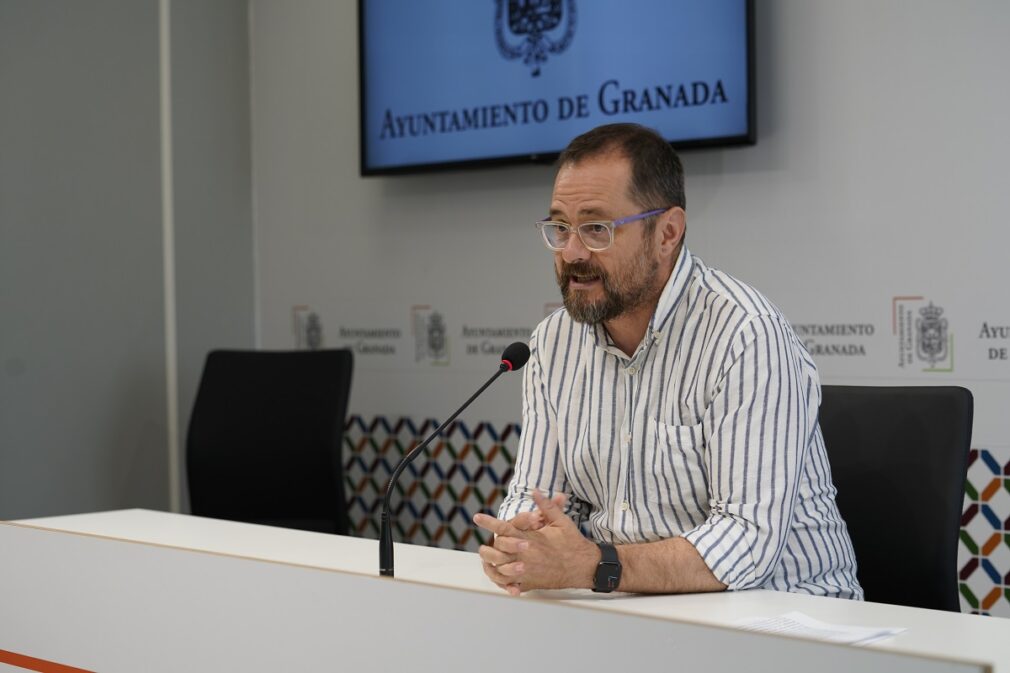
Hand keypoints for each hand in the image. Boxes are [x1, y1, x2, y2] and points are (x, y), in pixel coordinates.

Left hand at [474, 491, 597, 594]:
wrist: (583, 566)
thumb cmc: (572, 543)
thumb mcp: (561, 521)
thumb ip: (546, 506)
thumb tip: (535, 491)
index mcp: (530, 539)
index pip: (505, 528)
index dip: (489, 522)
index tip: (477, 517)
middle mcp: (525, 555)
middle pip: (497, 552)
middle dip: (487, 549)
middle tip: (482, 547)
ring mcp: (527, 571)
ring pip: (500, 570)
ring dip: (491, 566)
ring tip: (486, 562)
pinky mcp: (531, 583)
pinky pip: (512, 585)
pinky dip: (504, 583)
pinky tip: (500, 579)